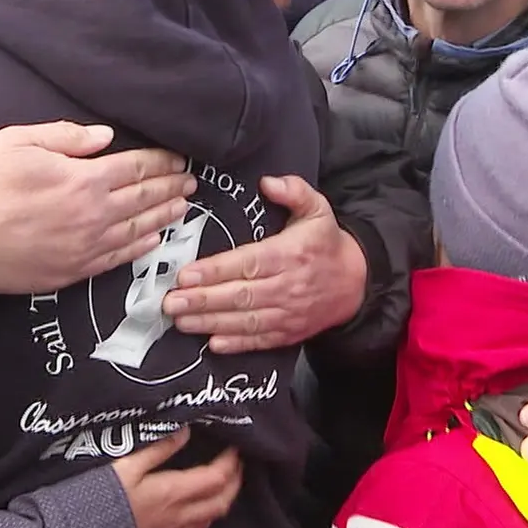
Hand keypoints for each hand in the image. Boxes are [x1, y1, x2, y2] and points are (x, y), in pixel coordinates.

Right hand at [0, 122, 194, 295]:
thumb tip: (107, 138)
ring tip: (183, 207)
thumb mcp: (18, 140)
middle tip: (192, 182)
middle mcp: (92, 216)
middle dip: (171, 187)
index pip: (136, 168)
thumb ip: (67, 137)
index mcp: (82, 179)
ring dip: (164, 217)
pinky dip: (141, 249)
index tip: (179, 158)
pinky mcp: (71, 272)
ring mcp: (84, 248)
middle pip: (144, 199)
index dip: (161, 162)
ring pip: (137, 231)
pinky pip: (117, 260)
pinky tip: (154, 241)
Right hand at [112, 429, 242, 527]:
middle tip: (237, 465)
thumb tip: (184, 431)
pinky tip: (199, 516)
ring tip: (221, 486)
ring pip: (211, 520)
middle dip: (235, 482)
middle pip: (222, 501)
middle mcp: (180, 516)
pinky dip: (204, 521)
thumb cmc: (101, 497)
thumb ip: (158, 448)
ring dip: (221, 501)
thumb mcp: (127, 464)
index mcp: (173, 492)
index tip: (234, 447)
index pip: (216, 477)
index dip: (230, 461)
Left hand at [162, 176, 366, 353]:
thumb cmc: (326, 243)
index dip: (215, 270)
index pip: (247, 263)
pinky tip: (213, 344)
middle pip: (240, 295)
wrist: (356, 282)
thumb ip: (295, 191)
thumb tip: (268, 183)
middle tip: (171, 302)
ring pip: (246, 320)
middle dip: (202, 300)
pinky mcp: (289, 332)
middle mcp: (287, 286)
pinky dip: (237, 344)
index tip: (187, 274)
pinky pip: (261, 340)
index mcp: (290, 254)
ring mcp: (288, 313)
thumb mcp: (318, 209)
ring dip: (210, 322)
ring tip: (180, 321)